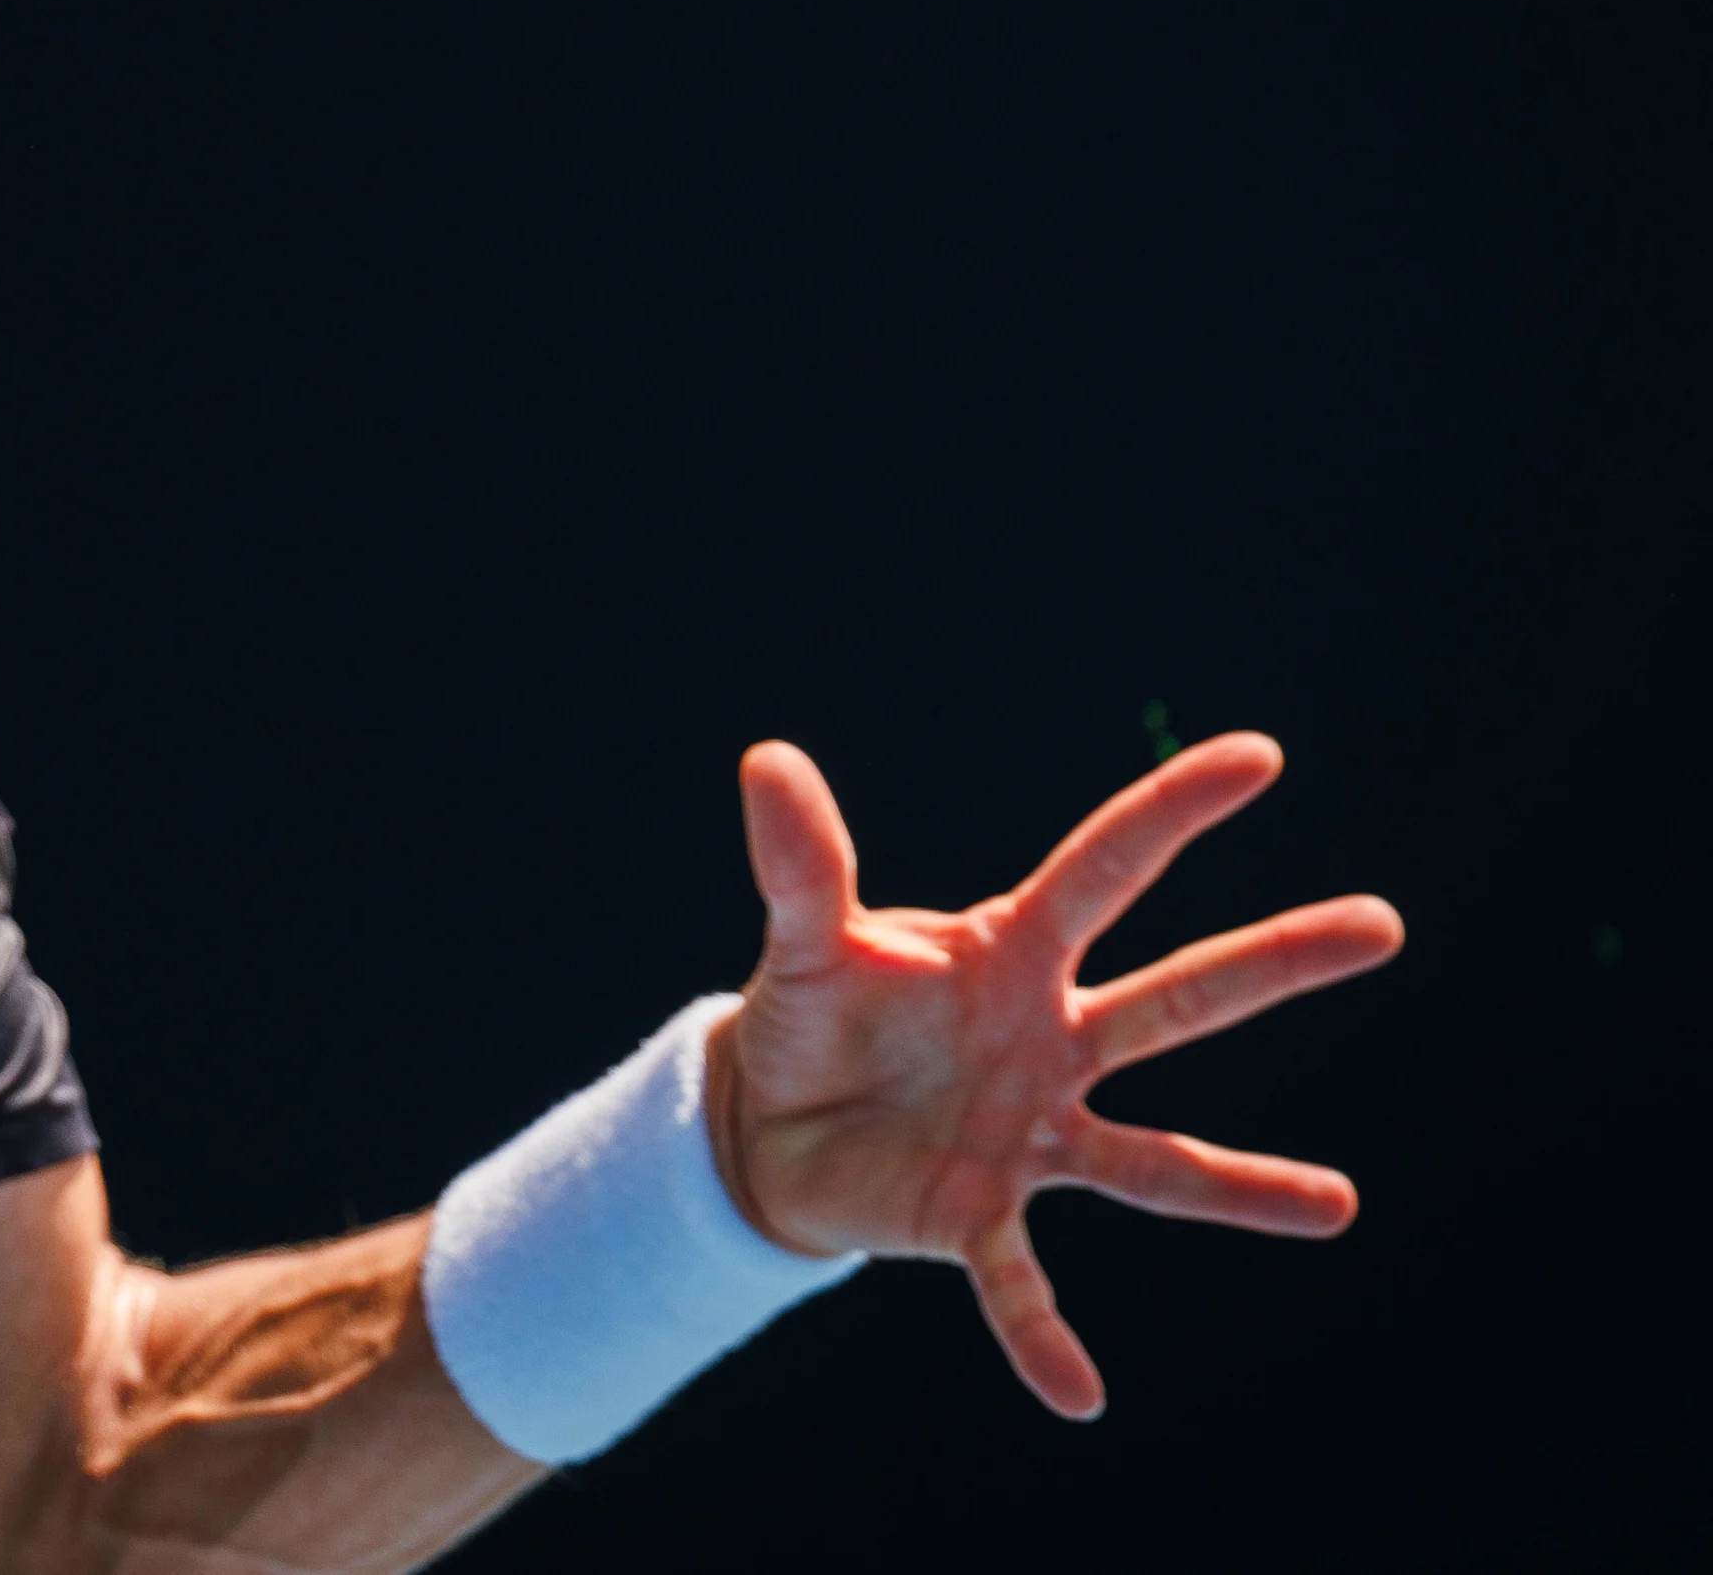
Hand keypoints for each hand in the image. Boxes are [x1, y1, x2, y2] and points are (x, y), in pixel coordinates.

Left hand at [707, 734, 1402, 1417]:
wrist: (770, 1121)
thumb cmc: (813, 1013)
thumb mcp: (803, 940)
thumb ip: (800, 864)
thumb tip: (767, 760)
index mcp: (1009, 953)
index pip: (1104, 868)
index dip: (1173, 810)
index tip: (1260, 754)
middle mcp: (1049, 1040)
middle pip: (1177, 996)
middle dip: (1274, 960)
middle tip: (1382, 923)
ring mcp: (1031, 1133)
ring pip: (1152, 1164)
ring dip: (1241, 1187)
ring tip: (1339, 1205)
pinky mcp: (980, 1216)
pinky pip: (1019, 1286)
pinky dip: (1042, 1336)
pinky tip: (1079, 1394)